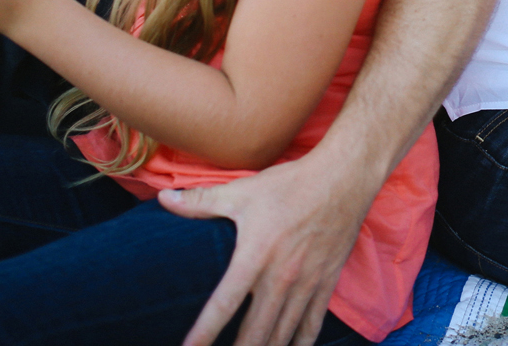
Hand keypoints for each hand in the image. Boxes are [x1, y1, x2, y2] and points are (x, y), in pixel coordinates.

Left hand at [160, 148, 377, 345]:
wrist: (343, 178)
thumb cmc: (290, 184)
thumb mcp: (242, 191)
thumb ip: (201, 201)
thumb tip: (164, 199)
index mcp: (254, 257)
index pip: (223, 305)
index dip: (204, 333)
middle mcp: (280, 278)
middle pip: (254, 332)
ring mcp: (306, 284)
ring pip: (282, 334)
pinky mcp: (326, 283)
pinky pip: (312, 324)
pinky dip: (300, 343)